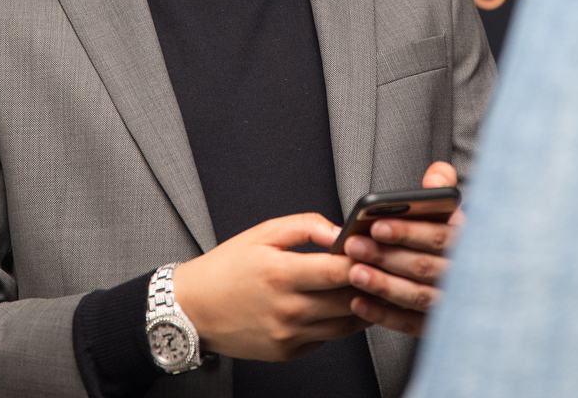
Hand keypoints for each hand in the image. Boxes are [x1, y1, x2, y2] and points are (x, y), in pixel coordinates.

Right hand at [171, 212, 368, 360]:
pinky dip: (339, 323)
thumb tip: (338, 230)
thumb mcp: (262, 233)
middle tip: (383, 268)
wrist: (193, 309)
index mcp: (280, 273)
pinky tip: (341, 306)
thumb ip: (305, 225)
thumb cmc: (227, 267)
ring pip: (344, 325)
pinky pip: (326, 338)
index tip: (376, 249)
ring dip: (362, 306)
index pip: (337, 271)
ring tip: (370, 286)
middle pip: (347, 299)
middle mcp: (287, 309)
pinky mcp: (287, 352)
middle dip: (370, 283)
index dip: (363, 260)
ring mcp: (288, 335)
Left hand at [344, 161, 461, 335]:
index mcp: (468, 243)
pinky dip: (383, 315)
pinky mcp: (437, 327)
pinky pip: (411, 324)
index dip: (408, 231)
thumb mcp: (453, 213)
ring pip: (416, 296)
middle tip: (353, 246)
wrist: (475, 288)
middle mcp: (463, 276)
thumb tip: (437, 175)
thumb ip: (443, 190)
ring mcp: (452, 305)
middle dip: (386, 256)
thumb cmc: (451, 240)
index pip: (440, 238)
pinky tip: (359, 303)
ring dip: (382, 285)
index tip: (376, 225)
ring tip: (354, 273)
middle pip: (424, 267)